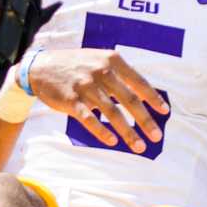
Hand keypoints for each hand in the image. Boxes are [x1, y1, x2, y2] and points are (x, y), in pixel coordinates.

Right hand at [25, 49, 168, 153]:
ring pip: (112, 112)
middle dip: (145, 120)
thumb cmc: (77, 65)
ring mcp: (85, 86)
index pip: (138, 81)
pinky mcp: (71, 100)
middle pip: (129, 99)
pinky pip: (89, 119)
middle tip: (157, 136)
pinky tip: (112, 141)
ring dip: (128, 132)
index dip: (153, 98)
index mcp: (111, 60)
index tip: (165, 112)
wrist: (41, 66)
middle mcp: (100, 71)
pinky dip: (101, 131)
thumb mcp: (100, 60)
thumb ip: (120, 75)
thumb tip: (146, 95)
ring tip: (139, 146)